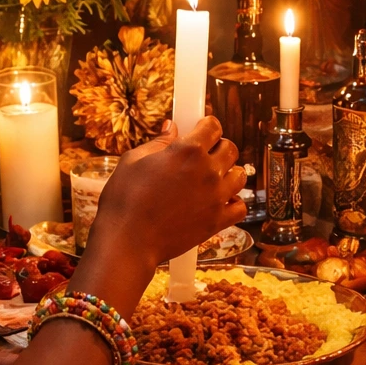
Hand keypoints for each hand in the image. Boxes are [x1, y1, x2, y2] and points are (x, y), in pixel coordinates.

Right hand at [92, 117, 247, 271]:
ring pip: (240, 176)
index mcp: (188, 150)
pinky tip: (219, 201)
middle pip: (230, 148)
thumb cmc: (125, 199)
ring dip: (229, 173)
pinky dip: (233, 203)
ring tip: (212, 178)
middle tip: (204, 154)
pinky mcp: (217, 221)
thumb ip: (158, 142)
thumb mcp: (134, 160)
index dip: (207, 125)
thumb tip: (171, 128)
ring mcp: (216, 197)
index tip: (202, 129)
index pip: (213, 126)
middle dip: (218, 147)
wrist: (128, 240)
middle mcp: (207, 170)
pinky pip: (240, 207)